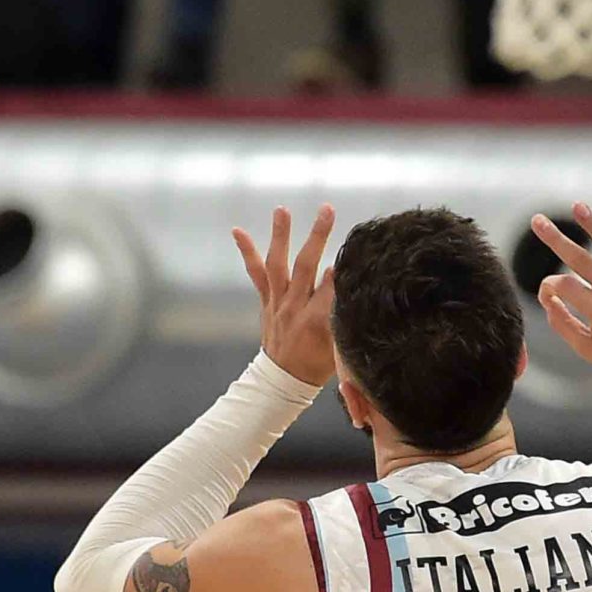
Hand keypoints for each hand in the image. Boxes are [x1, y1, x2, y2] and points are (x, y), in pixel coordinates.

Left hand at [232, 205, 336, 387]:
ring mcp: (277, 303)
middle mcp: (294, 308)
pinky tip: (237, 230)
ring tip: (282, 210)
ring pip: (278, 264)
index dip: (343, 266)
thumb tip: (353, 287)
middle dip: (318, 236)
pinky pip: (256, 273)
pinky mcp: (267, 301)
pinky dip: (247, 251)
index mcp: (317, 321)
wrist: (283, 382)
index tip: (354, 244)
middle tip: (327, 210)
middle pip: (307, 266)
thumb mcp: (340, 348)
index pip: (332, 285)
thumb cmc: (318, 366)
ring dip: (281, 235)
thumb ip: (344, 318)